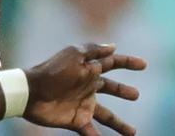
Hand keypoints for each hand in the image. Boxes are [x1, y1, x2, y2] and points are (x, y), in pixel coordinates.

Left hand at [25, 43, 147, 135]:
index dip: (127, 62)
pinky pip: (91, 132)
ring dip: (119, 125)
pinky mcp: (76, 120)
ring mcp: (82, 104)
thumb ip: (93, 51)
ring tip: (133, 133)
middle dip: (123, 91)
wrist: (30, 93)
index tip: (144, 65)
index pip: (111, 63)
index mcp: (88, 70)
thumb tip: (113, 46)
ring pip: (107, 116)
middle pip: (110, 89)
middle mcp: (87, 87)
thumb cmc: (52, 72)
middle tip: (136, 95)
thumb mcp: (73, 55)